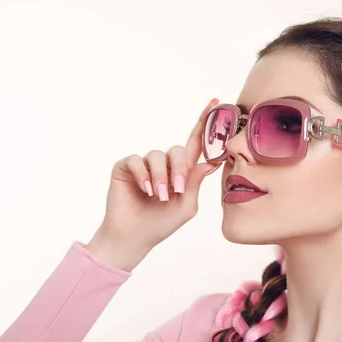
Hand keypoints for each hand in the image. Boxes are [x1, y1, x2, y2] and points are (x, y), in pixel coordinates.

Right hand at [86, 98, 221, 270]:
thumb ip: (196, 183)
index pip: (195, 144)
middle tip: (177, 190)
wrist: (134, 237)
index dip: (204, 123)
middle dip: (179, 169)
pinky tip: (146, 190)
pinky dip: (143, 175)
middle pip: (178, 149)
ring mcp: (144, 164)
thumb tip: (210, 163)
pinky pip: (137, 160)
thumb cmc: (161, 223)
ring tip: (159, 196)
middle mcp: (164, 164)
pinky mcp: (125, 166)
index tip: (215, 103)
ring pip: (157, 155)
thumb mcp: (186, 206)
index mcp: (182, 172)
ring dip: (161, 177)